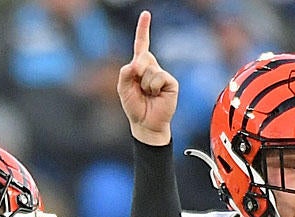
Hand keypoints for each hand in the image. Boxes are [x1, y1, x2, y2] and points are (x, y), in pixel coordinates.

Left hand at [117, 11, 177, 145]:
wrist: (146, 123)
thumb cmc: (135, 106)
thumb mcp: (123, 89)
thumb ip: (125, 73)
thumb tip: (136, 63)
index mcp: (140, 66)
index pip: (142, 44)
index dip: (143, 29)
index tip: (146, 14)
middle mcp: (152, 67)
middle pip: (141, 58)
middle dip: (136, 72)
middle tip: (139, 89)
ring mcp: (162, 74)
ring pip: (149, 70)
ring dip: (144, 85)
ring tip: (148, 95)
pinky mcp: (171, 82)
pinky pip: (158, 78)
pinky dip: (153, 88)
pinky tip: (156, 96)